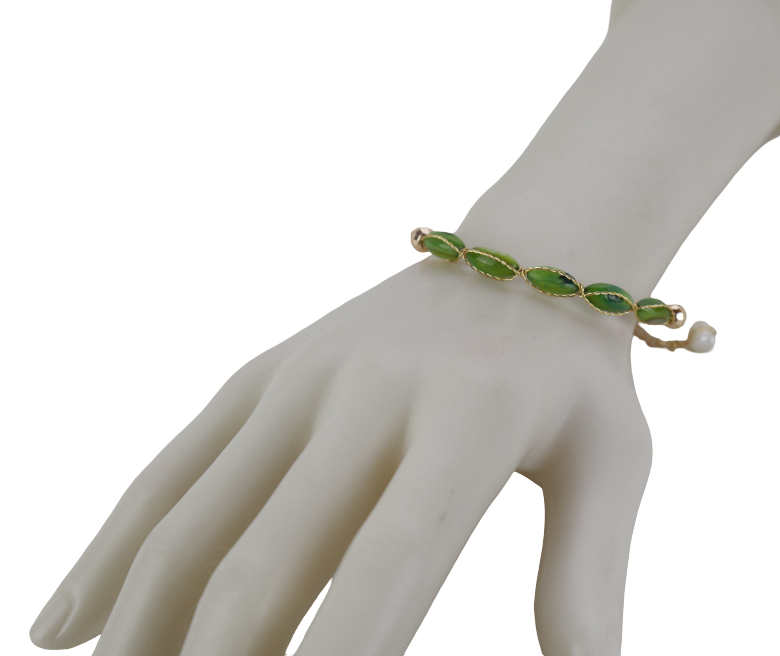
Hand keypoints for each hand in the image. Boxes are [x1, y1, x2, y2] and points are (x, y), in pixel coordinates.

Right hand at [31, 257, 651, 655]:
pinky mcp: (259, 378)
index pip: (392, 559)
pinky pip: (169, 470)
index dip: (343, 654)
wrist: (521, 263)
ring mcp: (299, 382)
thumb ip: (586, 577)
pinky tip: (66, 627)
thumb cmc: (572, 384)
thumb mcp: (614, 466)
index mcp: (467, 421)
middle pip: (267, 559)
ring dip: (144, 627)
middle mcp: (367, 395)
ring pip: (191, 520)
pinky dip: (111, 551)